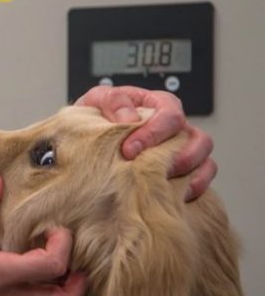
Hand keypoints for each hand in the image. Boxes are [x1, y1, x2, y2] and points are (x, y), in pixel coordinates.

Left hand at [75, 85, 216, 200]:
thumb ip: (112, 101)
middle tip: (147, 170)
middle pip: (198, 139)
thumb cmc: (98, 117)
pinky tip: (171, 195)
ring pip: (206, 160)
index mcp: (159, 104)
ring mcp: (184, 149)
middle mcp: (177, 127)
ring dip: (189, 174)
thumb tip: (129, 117)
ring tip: (162, 184)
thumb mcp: (97, 99)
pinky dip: (194, 188)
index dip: (154, 133)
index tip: (129, 150)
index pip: (170, 115)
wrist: (90, 139)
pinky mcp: (184, 172)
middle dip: (176, 157)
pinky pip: (202, 180)